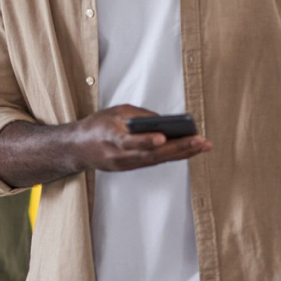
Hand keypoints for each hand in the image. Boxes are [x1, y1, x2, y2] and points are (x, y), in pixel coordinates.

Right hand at [72, 105, 211, 172]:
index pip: (130, 142)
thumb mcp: (115, 112)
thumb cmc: (96, 126)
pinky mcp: (131, 168)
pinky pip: (155, 161)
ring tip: (203, 145)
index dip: (146, 141)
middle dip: (178, 148)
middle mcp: (120, 156)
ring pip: (158, 160)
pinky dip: (172, 155)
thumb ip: (139, 116)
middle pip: (152, 154)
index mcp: (112, 138)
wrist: (78, 148)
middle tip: (200, 141)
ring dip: (182, 153)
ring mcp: (127, 165)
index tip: (162, 137)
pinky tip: (189, 149)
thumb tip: (164, 121)